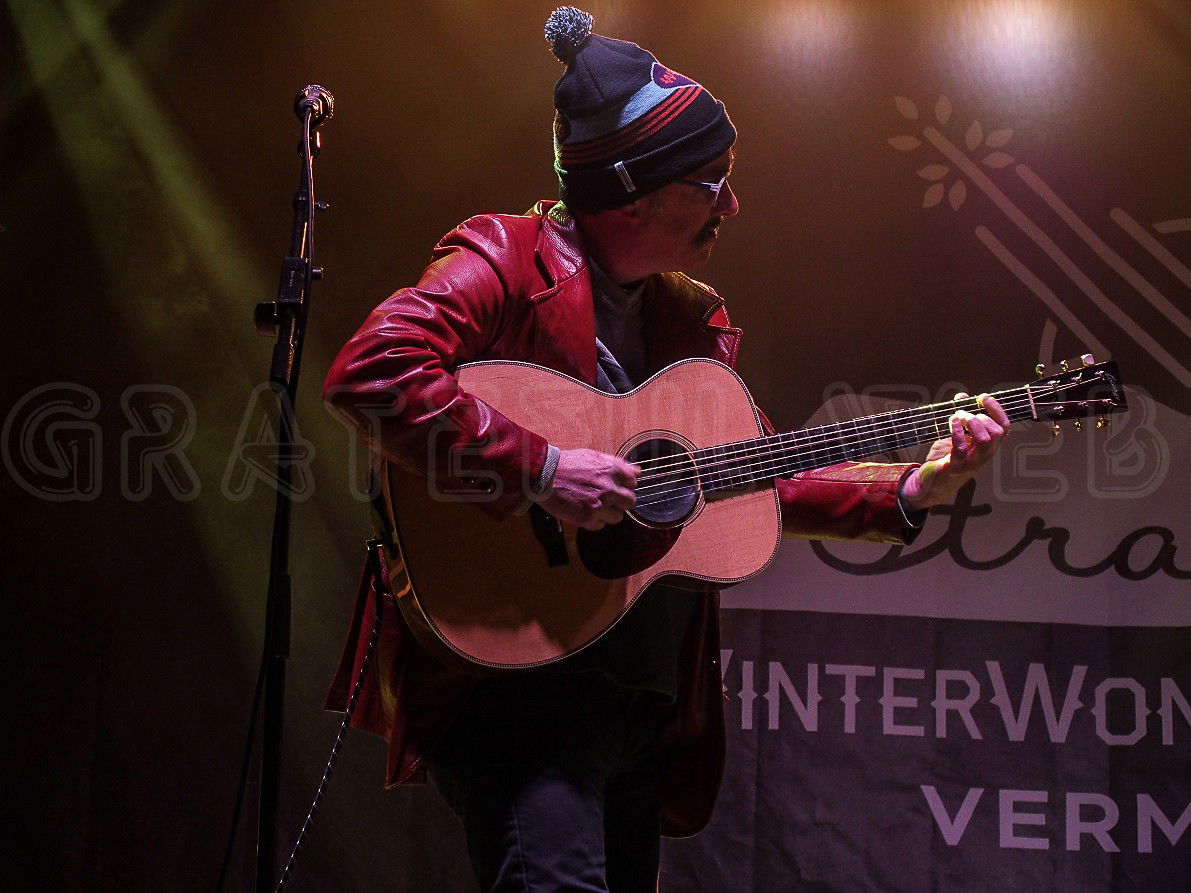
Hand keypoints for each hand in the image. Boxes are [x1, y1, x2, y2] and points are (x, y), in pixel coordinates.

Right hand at [538, 448, 639, 529]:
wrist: (544, 475)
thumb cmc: (567, 464)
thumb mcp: (594, 456)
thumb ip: (618, 464)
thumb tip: (638, 471)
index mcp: (611, 469)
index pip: (633, 482)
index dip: (625, 484)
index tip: (617, 486)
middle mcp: (608, 488)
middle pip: (630, 501)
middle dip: (621, 501)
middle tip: (608, 499)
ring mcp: (599, 504)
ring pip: (618, 517)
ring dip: (609, 513)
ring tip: (595, 506)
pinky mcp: (587, 518)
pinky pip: (600, 526)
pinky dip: (594, 521)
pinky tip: (584, 511)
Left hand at [900, 393, 1009, 509]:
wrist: (931, 483)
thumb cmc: (946, 457)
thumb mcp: (955, 434)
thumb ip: (961, 416)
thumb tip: (962, 396)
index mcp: (988, 446)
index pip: (1003, 426)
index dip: (997, 409)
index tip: (983, 397)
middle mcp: (983, 454)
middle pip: (996, 432)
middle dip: (981, 416)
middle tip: (963, 413)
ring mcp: (971, 462)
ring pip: (984, 440)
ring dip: (972, 423)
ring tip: (958, 417)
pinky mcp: (955, 466)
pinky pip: (961, 449)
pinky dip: (957, 432)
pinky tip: (952, 422)